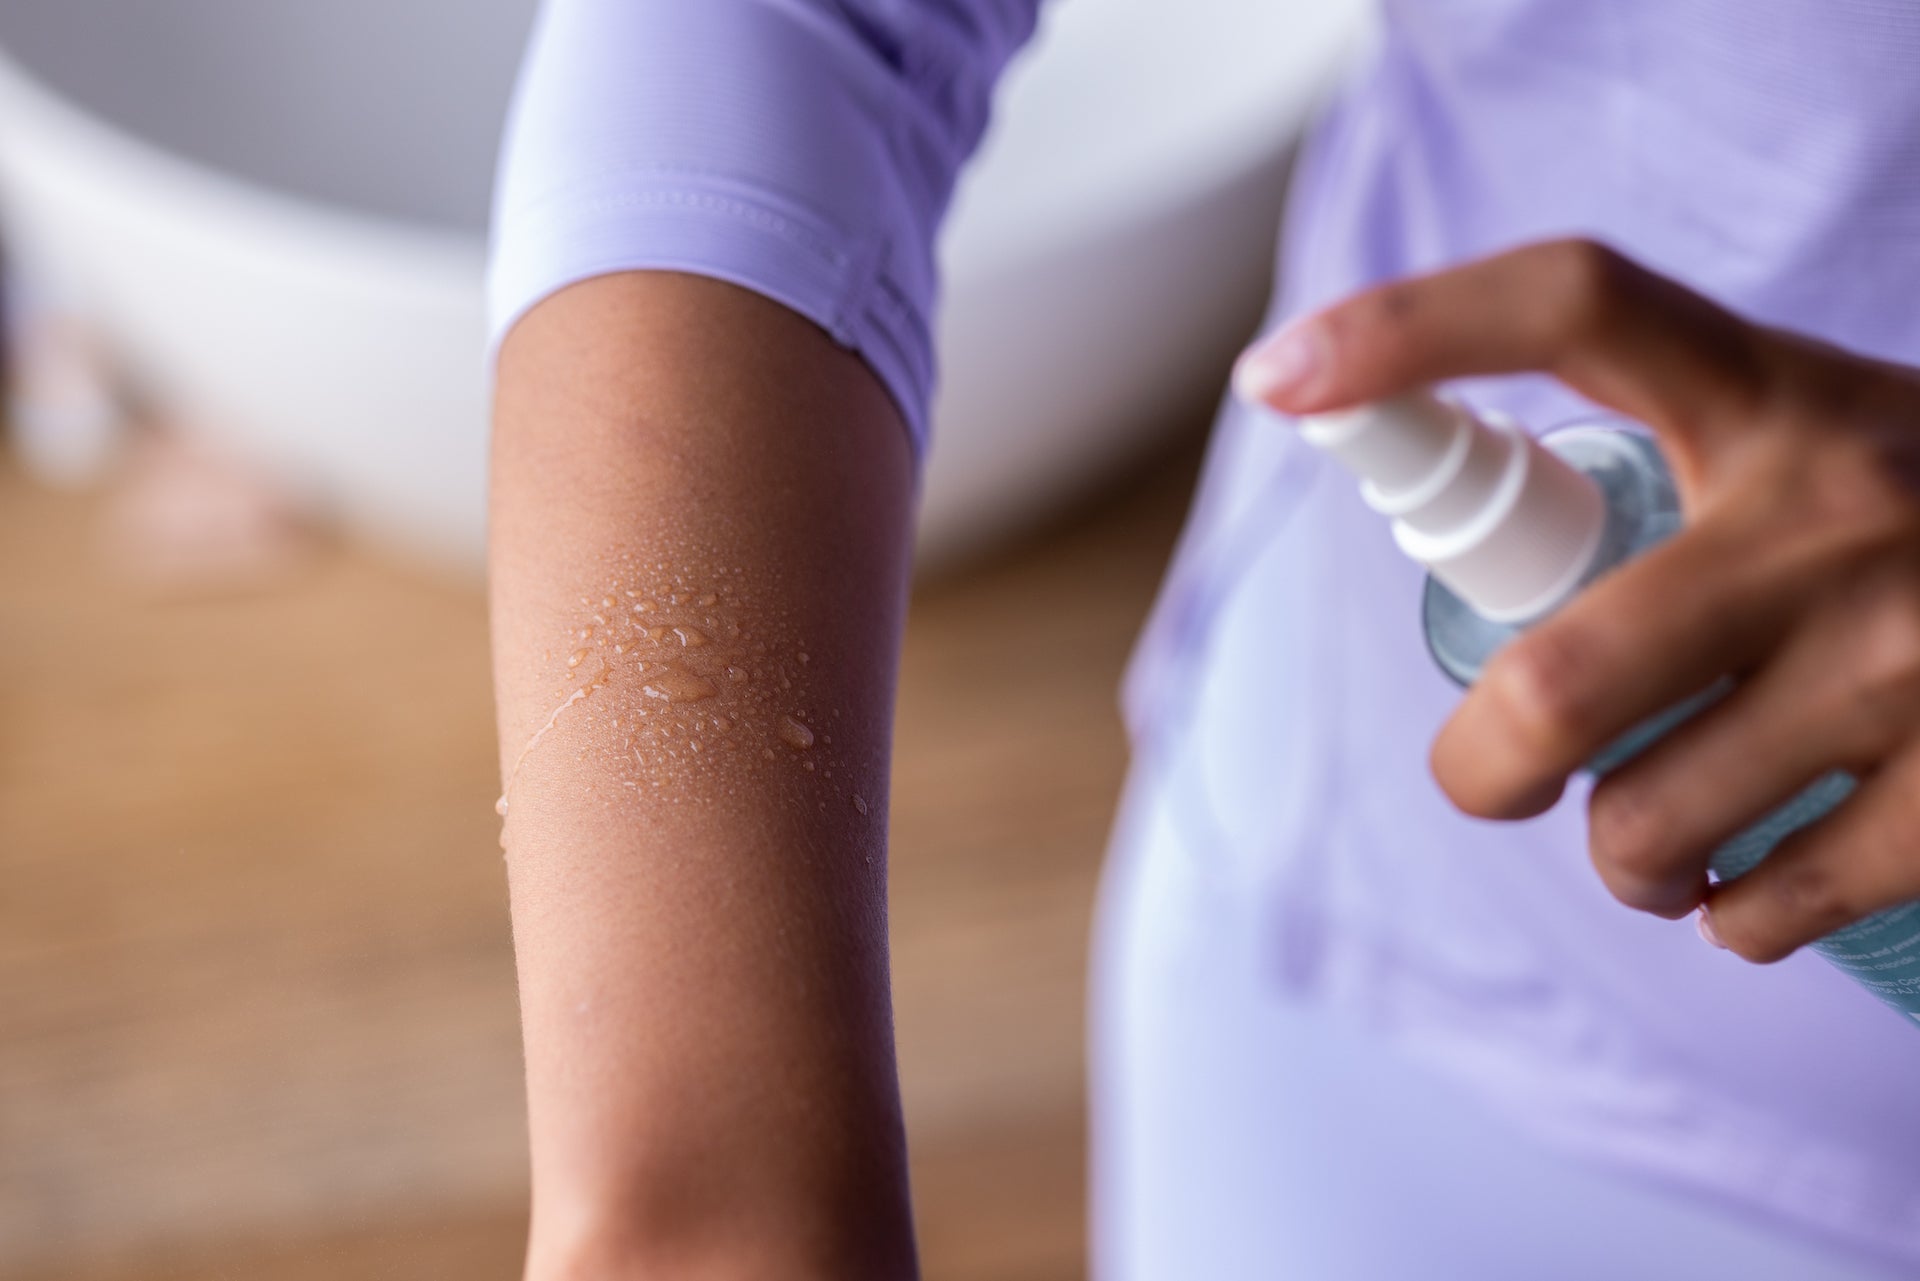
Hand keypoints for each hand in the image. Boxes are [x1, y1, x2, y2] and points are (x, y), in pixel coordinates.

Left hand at [1235, 239, 1919, 963]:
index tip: (1278, 377)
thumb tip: (1471, 552)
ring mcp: (1919, 658)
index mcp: (1780, 396)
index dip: (1413, 328)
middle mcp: (1843, 511)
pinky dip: (1726, 917)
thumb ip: (1678, 468)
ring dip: (1620, 855)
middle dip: (1482, 771)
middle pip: (1558, 684)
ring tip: (1652, 833)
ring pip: (1647, 826)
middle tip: (1490, 779)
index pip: (1577, 302)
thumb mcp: (1813, 436)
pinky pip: (1764, 908)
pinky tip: (1749, 882)